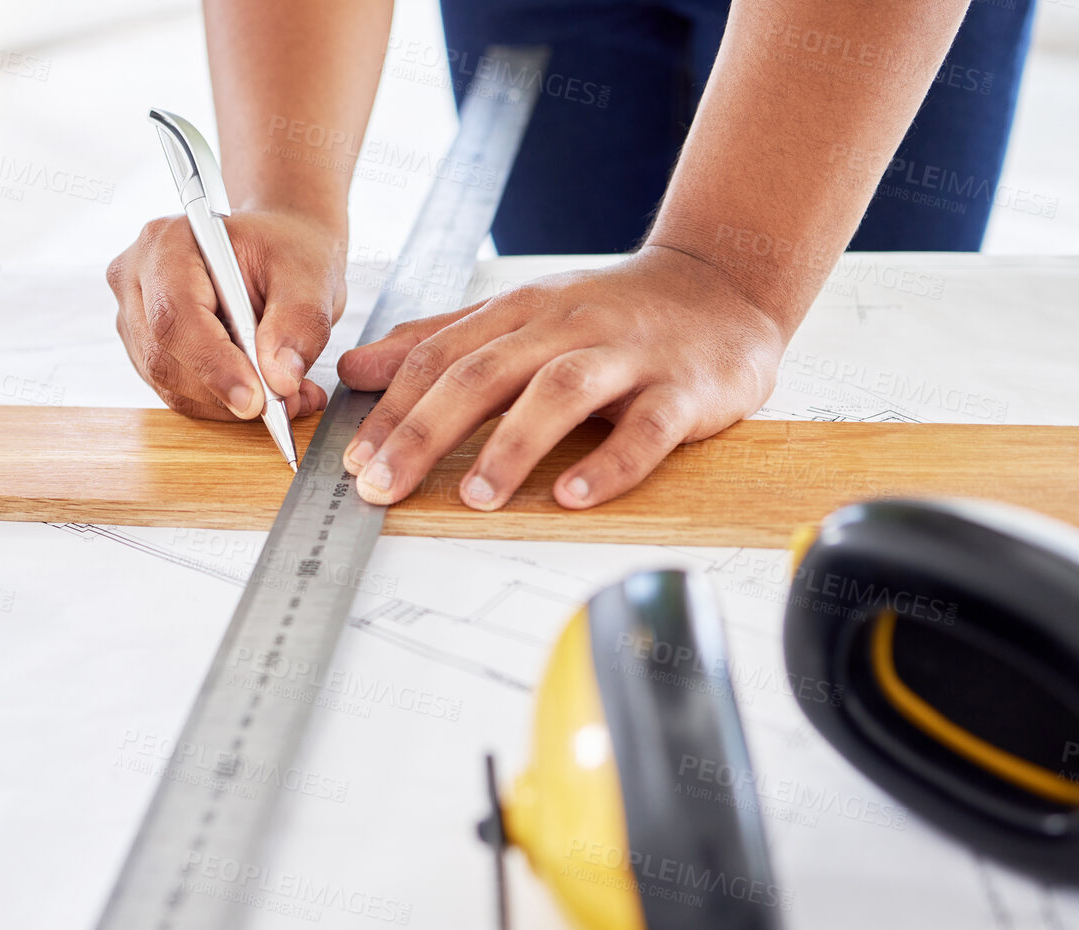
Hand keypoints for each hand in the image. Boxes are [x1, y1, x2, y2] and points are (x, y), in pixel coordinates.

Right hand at [107, 209, 344, 420]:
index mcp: (167, 243)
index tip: (256, 397)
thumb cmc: (283, 248)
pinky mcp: (147, 350)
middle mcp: (139, 279)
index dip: (213, 364)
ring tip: (286, 393)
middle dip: (226, 391)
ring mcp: (137, 319)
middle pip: (164, 358)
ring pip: (171, 384)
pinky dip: (223, 403)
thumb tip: (280, 377)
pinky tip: (262, 390)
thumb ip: (298, 322)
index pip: (174, 315)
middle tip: (285, 401)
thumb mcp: (308, 274)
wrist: (276, 250)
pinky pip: (178, 393)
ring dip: (229, 402)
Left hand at [335, 245, 786, 509]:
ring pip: (560, 393)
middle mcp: (567, 328)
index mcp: (520, 313)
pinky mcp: (683, 390)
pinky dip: (609, 463)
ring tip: (475, 495)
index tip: (354, 460)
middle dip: (425, 432)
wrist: (723, 285)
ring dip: (513, 445)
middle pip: (484, 375)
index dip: (392, 409)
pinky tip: (573, 496)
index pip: (441, 358)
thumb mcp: (518, 316)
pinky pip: (646, 428)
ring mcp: (627, 357)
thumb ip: (439, 341)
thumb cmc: (611, 314)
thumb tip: (355, 368)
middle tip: (383, 485)